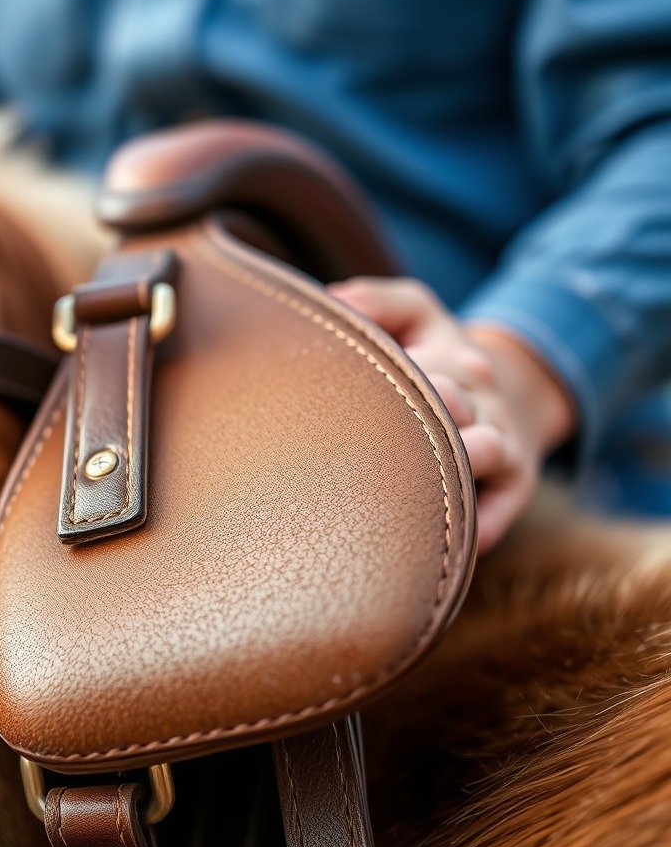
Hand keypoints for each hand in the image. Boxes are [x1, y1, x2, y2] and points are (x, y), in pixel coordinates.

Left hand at [327, 278, 575, 553]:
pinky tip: (429, 545)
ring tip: (407, 483)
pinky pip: (494, 518)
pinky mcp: (512, 492)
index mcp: (455, 360)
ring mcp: (502, 448)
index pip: (421, 367)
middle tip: (371, 434)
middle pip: (453, 406)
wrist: (513, 397)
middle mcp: (482, 402)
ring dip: (452, 464)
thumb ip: (379, 301)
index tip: (342, 392)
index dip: (385, 377)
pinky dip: (472, 530)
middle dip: (420, 415)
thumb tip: (333, 300)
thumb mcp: (418, 314)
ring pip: (484, 454)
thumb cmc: (437, 359)